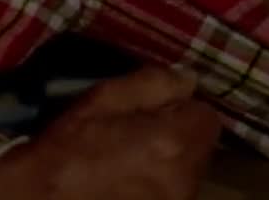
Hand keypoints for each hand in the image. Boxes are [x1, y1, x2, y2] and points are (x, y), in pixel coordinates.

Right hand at [0, 66, 223, 199]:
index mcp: (173, 143)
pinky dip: (156, 188)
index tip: (154, 112)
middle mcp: (183, 180)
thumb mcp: (99, 102)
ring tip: (128, 163)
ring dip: (168, 164)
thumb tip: (187, 80)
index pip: (207, 115)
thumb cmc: (61, 153)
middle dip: (177, 136)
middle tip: (137, 135)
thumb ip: (151, 84)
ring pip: (187, 173)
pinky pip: (171, 195)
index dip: (180, 108)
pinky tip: (125, 186)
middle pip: (200, 146)